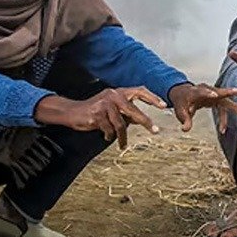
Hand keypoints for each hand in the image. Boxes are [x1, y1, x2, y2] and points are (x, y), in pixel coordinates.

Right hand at [34, 87, 165, 147]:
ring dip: (122, 137)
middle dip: (145, 122)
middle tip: (156, 131)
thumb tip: (141, 120)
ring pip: (121, 125)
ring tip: (123, 145)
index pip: (139, 91)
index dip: (152, 98)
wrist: (72, 112)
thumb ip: (126, 113)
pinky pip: (109, 130)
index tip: (164, 106)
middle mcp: (113, 96)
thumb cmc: (95, 111)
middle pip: (134, 111)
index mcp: (119, 92)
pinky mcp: (97, 115)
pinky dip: (109, 136)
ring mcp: (105, 105)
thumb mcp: (112, 109)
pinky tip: (106, 137)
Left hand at [168, 83, 236, 133]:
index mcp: (195, 92)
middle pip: (218, 92)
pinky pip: (222, 109)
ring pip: (225, 100)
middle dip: (228, 93)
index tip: (214, 95)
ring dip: (233, 107)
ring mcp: (213, 94)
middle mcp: (206, 91)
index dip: (207, 93)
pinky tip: (222, 130)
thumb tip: (185, 129)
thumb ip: (184, 119)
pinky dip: (223, 119)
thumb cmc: (182, 101)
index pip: (202, 91)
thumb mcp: (180, 111)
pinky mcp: (216, 99)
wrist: (183, 94)